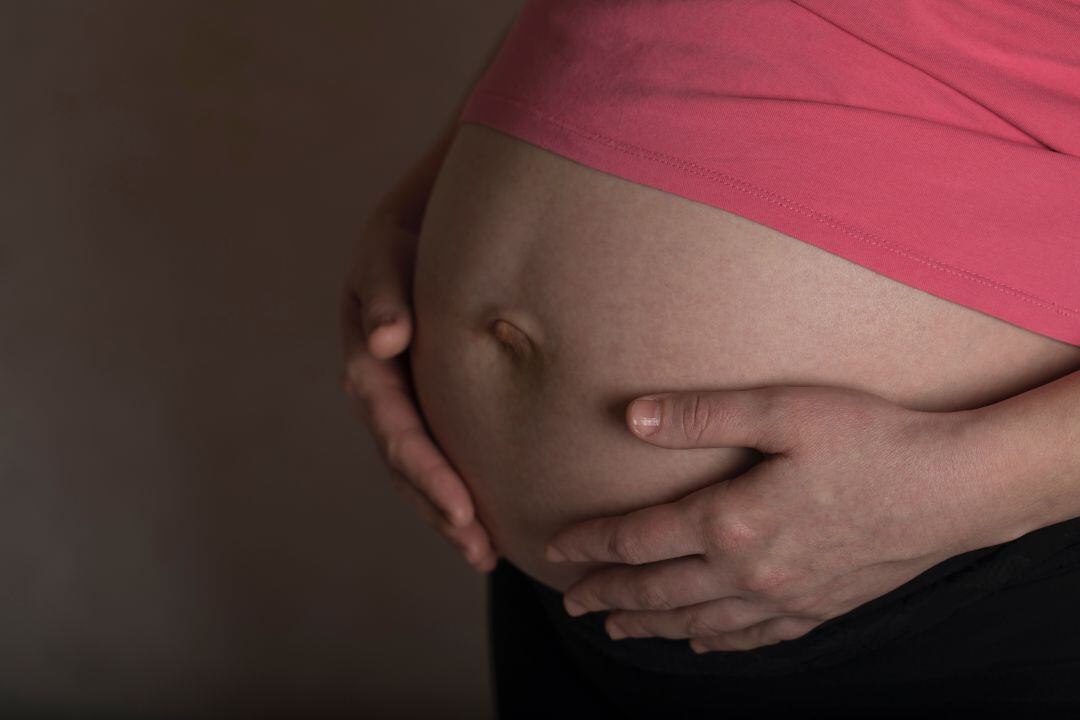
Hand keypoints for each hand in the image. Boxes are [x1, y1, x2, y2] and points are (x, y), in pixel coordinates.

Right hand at [341, 211, 496, 571]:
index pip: (396, 428)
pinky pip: (441, 452)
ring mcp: (403, 400)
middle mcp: (381, 391)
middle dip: (440, 508)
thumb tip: (386, 340)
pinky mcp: (427, 401)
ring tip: (485, 553)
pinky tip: (488, 522)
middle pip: (406, 464)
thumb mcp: (389, 253)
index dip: (426, 470)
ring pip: (419, 470)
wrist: (422, 227)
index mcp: (368, 361)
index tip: (462, 507)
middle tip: (481, 549)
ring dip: (447, 513)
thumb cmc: (407, 237)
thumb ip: (386, 293)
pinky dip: (459, 488)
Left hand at [546, 385, 1019, 651]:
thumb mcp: (784, 410)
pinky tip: (700, 645)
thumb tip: (633, 416)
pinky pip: (752, 639)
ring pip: (697, 622)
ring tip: (616, 627)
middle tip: (571, 601)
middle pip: (657, 590)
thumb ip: (703, 415)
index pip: (638, 539)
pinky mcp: (818, 610)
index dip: (591, 543)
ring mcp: (784, 599)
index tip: (555, 546)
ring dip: (650, 625)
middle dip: (607, 594)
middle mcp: (749, 572)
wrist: (954, 489)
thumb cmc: (871, 440)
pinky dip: (715, 644)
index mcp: (730, 521)